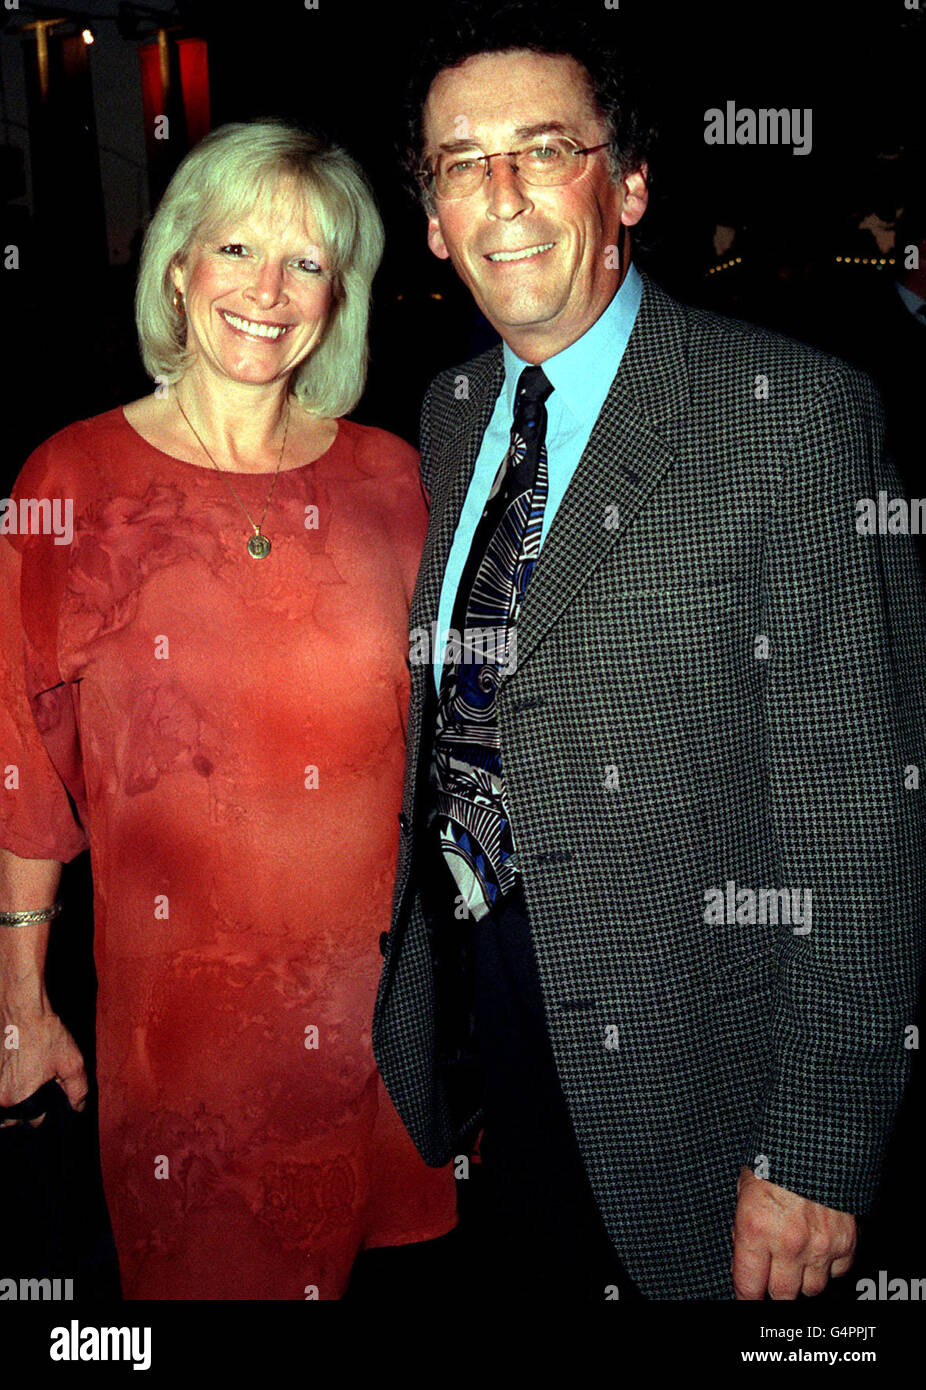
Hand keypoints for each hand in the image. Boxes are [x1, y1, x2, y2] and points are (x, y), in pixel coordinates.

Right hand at [0, 1010, 87, 1127]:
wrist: (21, 1009)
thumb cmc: (45, 1034)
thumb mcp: (71, 1062)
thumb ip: (78, 1090)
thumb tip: (78, 1108)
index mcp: (18, 1097)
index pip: (34, 1122)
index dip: (46, 1113)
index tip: (51, 1102)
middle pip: (12, 1118)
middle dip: (25, 1112)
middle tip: (38, 1094)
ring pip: (2, 1106)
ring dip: (12, 1102)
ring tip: (25, 1085)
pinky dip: (4, 1088)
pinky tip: (16, 1074)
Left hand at [732, 1165, 855, 1298]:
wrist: (815, 1137)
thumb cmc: (775, 1156)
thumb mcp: (745, 1187)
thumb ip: (745, 1226)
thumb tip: (745, 1253)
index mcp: (756, 1228)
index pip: (748, 1286)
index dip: (746, 1295)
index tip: (747, 1296)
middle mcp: (788, 1243)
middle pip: (781, 1295)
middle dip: (773, 1289)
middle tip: (770, 1278)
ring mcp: (820, 1245)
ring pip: (812, 1289)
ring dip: (802, 1280)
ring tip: (795, 1262)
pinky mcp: (845, 1242)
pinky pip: (837, 1272)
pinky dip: (828, 1266)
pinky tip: (818, 1249)